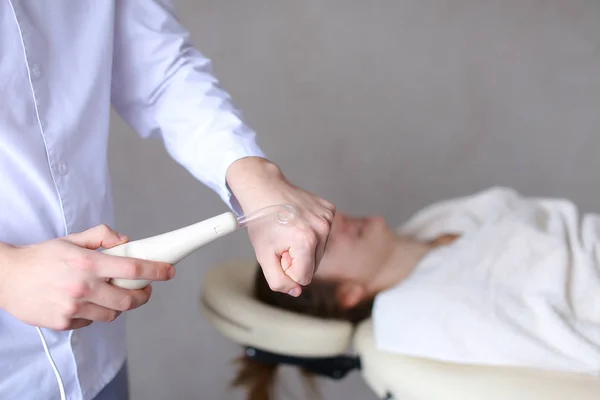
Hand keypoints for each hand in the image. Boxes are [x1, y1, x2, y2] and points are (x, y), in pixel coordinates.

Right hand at [0, 224, 174, 329]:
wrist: (6, 277)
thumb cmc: (42, 256)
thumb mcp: (73, 238)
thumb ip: (102, 236)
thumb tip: (125, 242)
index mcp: (88, 263)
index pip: (132, 270)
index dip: (155, 271)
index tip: (169, 271)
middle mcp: (83, 287)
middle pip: (128, 299)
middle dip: (143, 295)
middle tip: (145, 290)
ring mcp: (73, 308)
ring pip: (112, 314)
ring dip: (119, 305)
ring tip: (113, 294)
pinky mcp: (64, 323)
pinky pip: (91, 321)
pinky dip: (96, 313)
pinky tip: (88, 301)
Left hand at [226, 157, 334, 295]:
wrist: (263, 188)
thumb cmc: (261, 222)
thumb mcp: (263, 256)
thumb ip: (278, 281)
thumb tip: (296, 291)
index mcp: (306, 242)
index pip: (304, 277)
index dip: (287, 269)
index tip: (278, 253)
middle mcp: (322, 229)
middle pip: (313, 265)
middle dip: (297, 259)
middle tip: (281, 241)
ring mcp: (328, 217)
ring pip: (319, 250)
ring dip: (304, 247)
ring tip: (288, 230)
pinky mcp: (330, 209)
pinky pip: (323, 233)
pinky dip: (311, 231)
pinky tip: (297, 220)